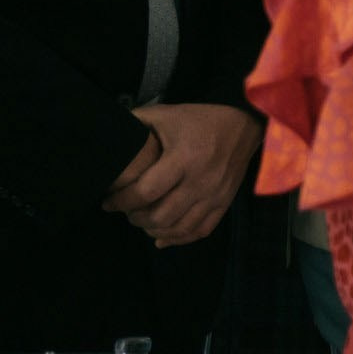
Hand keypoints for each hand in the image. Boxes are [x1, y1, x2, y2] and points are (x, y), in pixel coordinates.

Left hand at [103, 104, 260, 246]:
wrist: (243, 124)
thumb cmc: (199, 119)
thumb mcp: (165, 114)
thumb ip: (136, 122)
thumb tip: (108, 135)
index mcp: (183, 158)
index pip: (146, 192)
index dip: (121, 201)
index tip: (108, 202)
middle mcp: (201, 181)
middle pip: (161, 216)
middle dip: (135, 218)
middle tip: (126, 211)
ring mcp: (215, 195)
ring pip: (180, 228)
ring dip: (155, 230)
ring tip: (142, 221)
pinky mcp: (224, 202)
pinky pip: (201, 230)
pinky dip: (180, 239)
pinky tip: (163, 237)